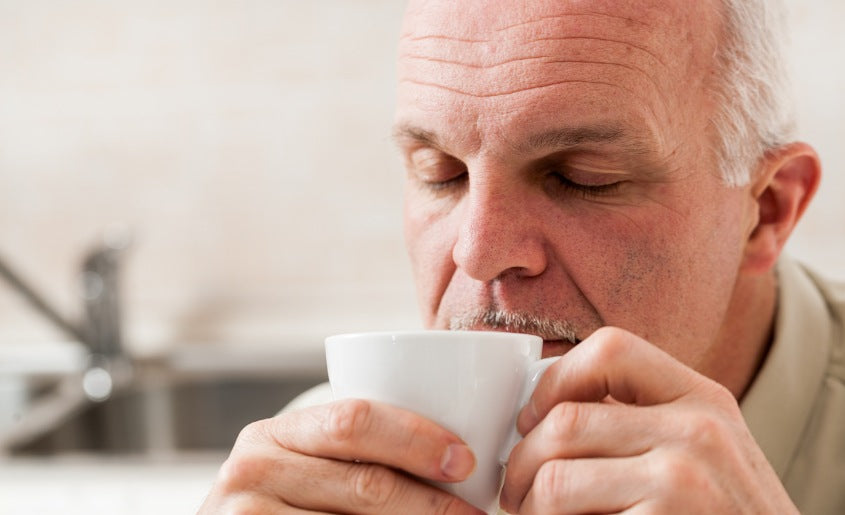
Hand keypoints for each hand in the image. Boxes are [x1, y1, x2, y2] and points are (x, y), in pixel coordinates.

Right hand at [200, 399, 483, 513]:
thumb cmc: (279, 505)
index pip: (354, 421)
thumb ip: (350, 453)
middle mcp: (253, 470)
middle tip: (474, 513)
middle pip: (366, 483)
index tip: (466, 460)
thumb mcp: (300, 469)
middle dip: (432, 501)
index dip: (416, 439)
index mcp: (273, 434)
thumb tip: (457, 458)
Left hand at [500, 327, 796, 513]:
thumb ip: (640, 421)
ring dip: (528, 505)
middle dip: (522, 462)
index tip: (531, 418)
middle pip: (564, 421)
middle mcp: (698, 429)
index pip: (610, 348)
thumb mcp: (704, 451)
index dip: (554, 379)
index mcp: (702, 398)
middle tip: (516, 491)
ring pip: (555, 478)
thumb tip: (545, 410)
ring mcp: (683, 480)